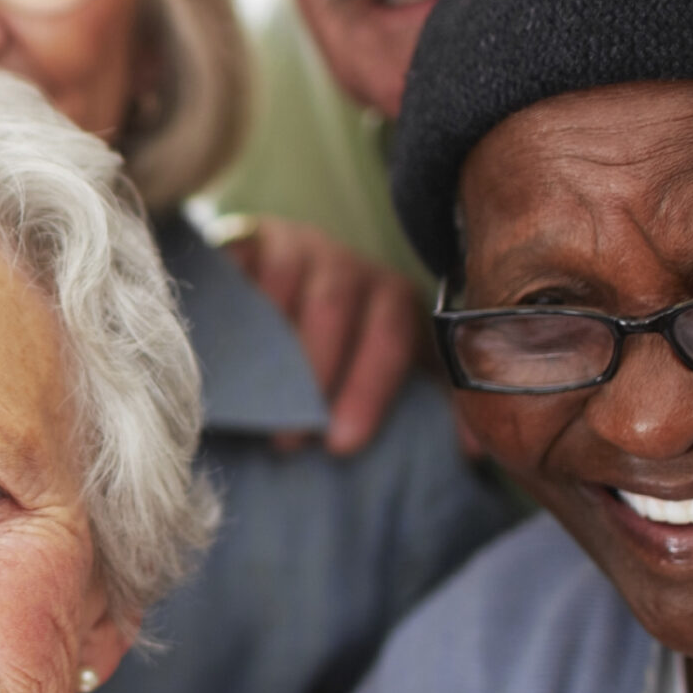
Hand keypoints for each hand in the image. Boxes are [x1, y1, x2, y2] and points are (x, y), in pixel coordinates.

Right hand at [221, 219, 423, 456]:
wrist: (283, 281)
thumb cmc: (344, 345)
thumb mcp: (395, 369)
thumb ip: (435, 403)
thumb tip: (480, 451)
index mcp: (391, 296)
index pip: (394, 335)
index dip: (370, 389)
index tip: (343, 443)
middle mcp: (344, 265)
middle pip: (335, 306)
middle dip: (314, 374)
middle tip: (291, 442)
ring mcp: (291, 248)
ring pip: (282, 284)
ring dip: (266, 349)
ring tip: (251, 406)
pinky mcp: (243, 241)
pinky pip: (234, 265)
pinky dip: (226, 302)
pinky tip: (212, 350)